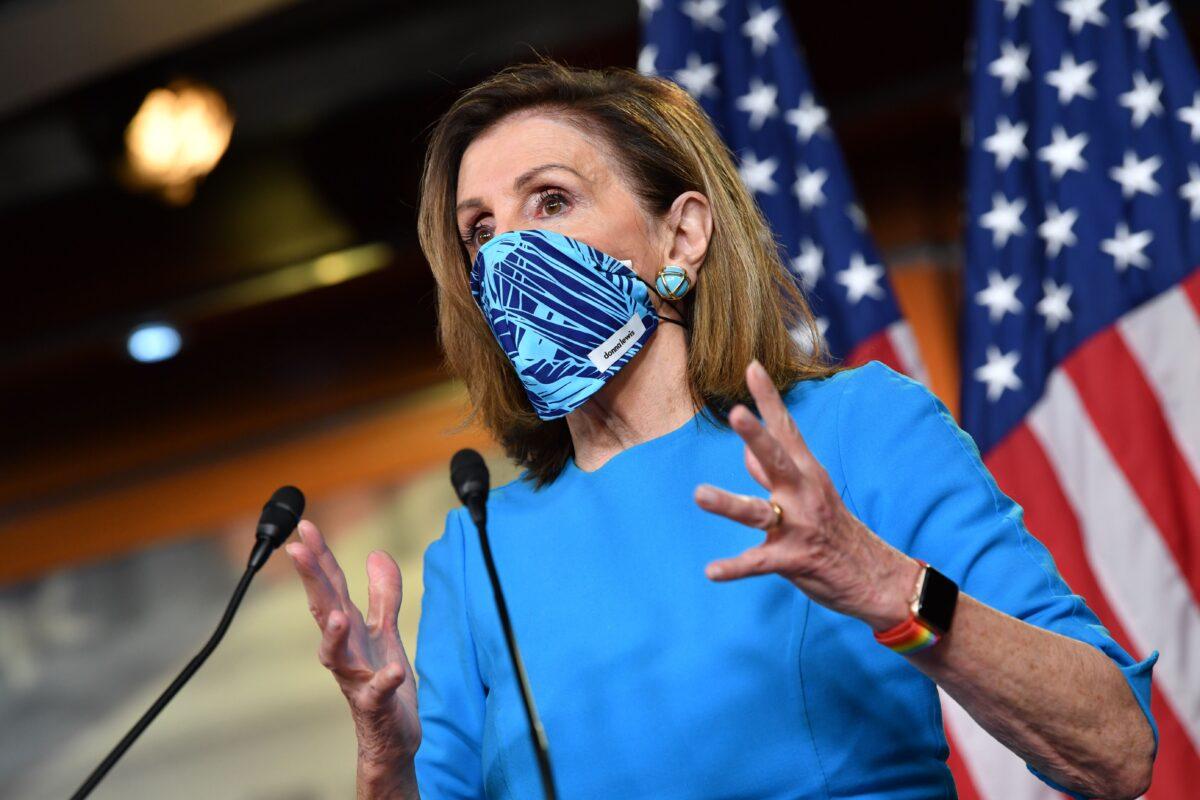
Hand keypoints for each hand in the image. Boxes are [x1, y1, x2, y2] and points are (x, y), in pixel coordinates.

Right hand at [286, 520, 420, 767]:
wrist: (391, 737)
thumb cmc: (382, 681)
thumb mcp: (385, 630)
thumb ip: (382, 594)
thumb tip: (376, 554)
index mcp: (348, 628)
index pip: (329, 586)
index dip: (319, 555)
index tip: (305, 526)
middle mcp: (344, 650)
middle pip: (323, 609)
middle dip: (311, 580)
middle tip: (297, 550)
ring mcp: (356, 677)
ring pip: (336, 655)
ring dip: (334, 634)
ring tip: (337, 614)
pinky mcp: (376, 704)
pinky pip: (377, 692)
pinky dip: (382, 681)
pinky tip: (391, 669)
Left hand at [693, 360, 921, 631]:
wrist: (875, 577)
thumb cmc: (835, 530)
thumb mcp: (810, 493)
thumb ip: (772, 473)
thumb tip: (745, 452)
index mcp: (806, 473)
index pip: (785, 429)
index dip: (768, 399)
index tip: (752, 367)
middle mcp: (803, 493)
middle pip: (777, 459)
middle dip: (756, 436)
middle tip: (736, 413)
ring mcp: (798, 526)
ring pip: (759, 512)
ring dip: (729, 504)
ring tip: (699, 494)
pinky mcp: (794, 558)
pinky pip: (758, 562)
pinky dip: (735, 567)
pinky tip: (711, 571)